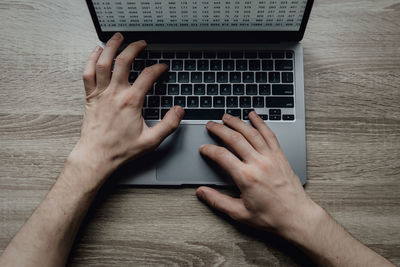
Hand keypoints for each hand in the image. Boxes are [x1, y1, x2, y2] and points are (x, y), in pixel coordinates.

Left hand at [69, 33, 183, 186]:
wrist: (97, 156)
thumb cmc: (120, 150)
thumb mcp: (151, 141)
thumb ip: (168, 124)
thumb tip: (179, 111)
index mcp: (131, 101)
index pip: (148, 76)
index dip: (158, 68)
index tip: (162, 67)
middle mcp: (115, 93)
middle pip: (124, 61)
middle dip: (134, 48)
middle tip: (141, 43)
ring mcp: (101, 93)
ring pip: (104, 62)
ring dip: (111, 47)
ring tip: (118, 38)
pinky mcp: (90, 97)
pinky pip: (88, 73)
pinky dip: (91, 60)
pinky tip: (96, 53)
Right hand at [196, 112, 320, 238]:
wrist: (297, 217)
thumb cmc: (271, 217)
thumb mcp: (239, 213)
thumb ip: (217, 201)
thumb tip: (202, 193)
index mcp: (246, 177)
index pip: (222, 156)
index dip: (209, 150)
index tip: (203, 148)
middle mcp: (258, 163)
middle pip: (235, 139)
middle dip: (220, 129)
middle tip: (211, 125)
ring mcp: (271, 158)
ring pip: (251, 133)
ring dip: (237, 122)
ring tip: (227, 117)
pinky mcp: (280, 156)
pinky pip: (269, 135)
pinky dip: (261, 123)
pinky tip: (254, 116)